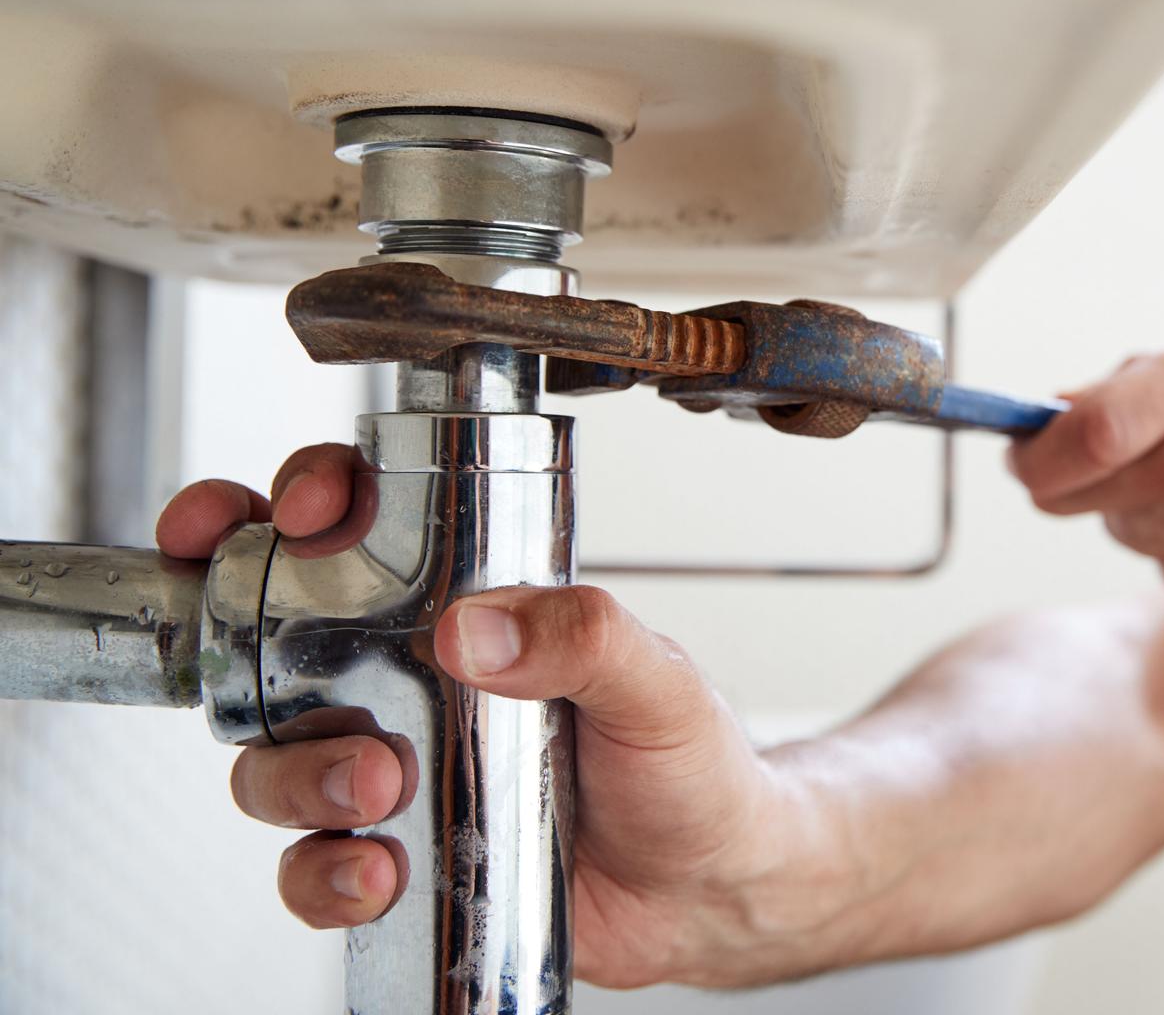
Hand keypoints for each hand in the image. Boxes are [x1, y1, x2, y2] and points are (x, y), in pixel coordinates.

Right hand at [156, 446, 820, 988]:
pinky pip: (308, 864)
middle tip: (275, 657)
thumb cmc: (688, 763)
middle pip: (271, 633)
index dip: (305, 497)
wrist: (707, 887)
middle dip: (236, 629)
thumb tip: (478, 627)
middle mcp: (411, 680)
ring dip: (297, 772)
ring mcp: (393, 767)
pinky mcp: (394, 855)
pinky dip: (319, 873)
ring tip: (377, 784)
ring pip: (274, 757)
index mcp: (470, 609)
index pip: (363, 525)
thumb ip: (585, 636)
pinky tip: (376, 871)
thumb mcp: (657, 680)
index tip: (302, 507)